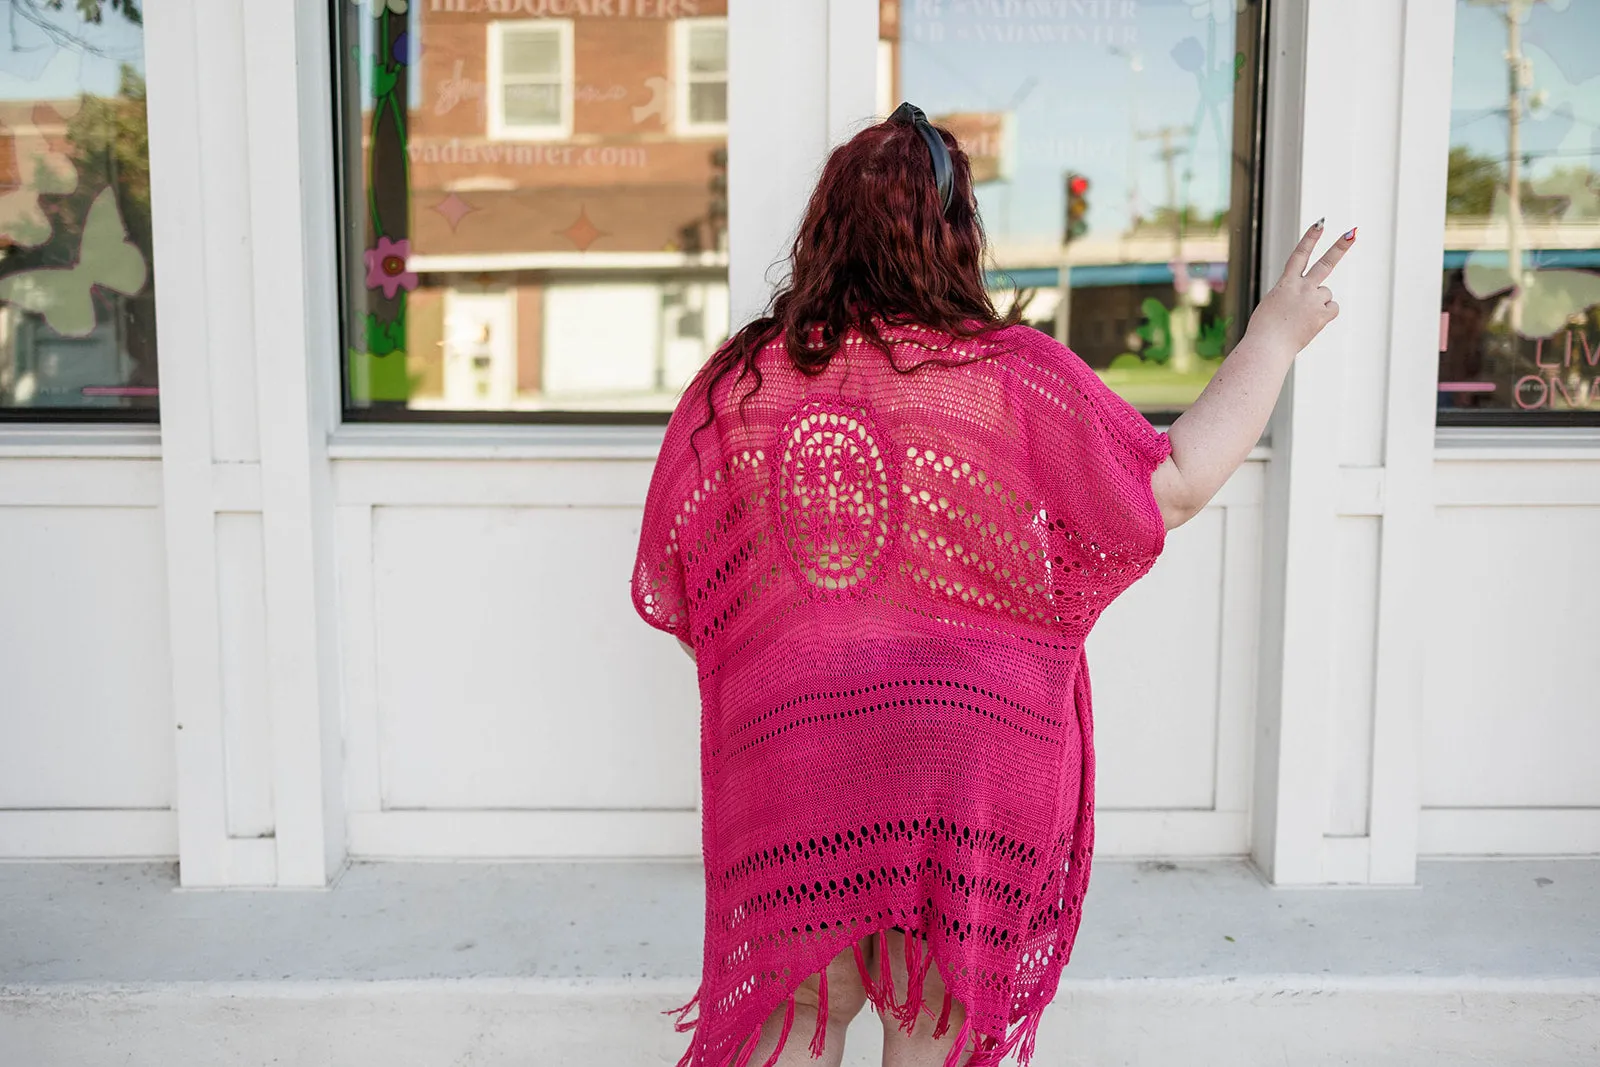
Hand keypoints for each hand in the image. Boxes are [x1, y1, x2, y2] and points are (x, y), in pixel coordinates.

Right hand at [1243, 221, 1354, 356]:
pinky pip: (1332, 308)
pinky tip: (1311, 322)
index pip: (1299, 255)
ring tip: (1301, 317)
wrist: (1267, 346)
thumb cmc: (1264, 329)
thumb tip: (1312, 303)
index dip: (1310, 238)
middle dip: (1340, 247)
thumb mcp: (1273, 305)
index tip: (1320, 223)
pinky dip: (1324, 315)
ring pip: (1326, 294)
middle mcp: (1302, 287)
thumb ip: (1292, 296)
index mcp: (1285, 283)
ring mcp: (1313, 300)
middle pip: (1325, 264)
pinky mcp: (1323, 314)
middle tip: (1353, 233)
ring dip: (1317, 303)